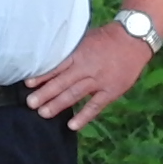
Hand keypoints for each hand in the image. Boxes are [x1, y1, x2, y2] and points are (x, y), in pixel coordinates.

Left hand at [26, 22, 154, 131]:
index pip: (57, 67)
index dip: (42, 76)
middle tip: (30, 103)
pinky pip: (95, 106)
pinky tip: (72, 125)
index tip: (28, 84)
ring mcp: (99, 81)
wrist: (133, 38)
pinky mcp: (111, 91)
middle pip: (62, 82)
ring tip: (43, 113)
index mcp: (79, 54)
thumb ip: (71, 52)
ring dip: (58, 104)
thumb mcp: (85, 39)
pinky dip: (84, 116)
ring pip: (75, 94)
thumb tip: (50, 60)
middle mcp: (86, 68)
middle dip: (45, 93)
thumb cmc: (107, 38)